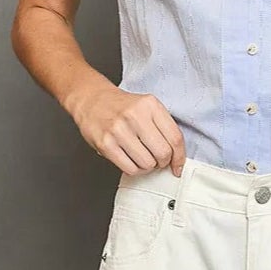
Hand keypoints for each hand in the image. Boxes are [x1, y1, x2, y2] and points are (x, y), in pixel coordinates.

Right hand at [69, 81, 185, 177]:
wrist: (91, 99)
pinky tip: (132, 161)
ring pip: (147, 164)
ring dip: (147, 166)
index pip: (175, 138)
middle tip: (157, 159)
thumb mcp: (146, 107)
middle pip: (163, 153)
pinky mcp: (105, 144)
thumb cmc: (122, 107)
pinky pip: (130, 168)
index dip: (179, 157)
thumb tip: (176, 157)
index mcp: (150, 105)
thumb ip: (163, 127)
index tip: (177, 166)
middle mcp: (135, 116)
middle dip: (163, 162)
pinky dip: (134, 170)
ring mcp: (119, 130)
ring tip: (141, 158)